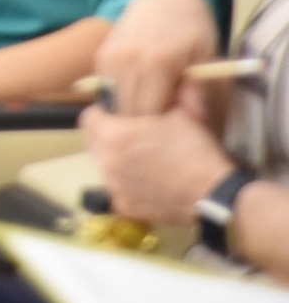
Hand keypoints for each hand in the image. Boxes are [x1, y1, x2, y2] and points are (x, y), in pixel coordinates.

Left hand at [79, 96, 238, 224]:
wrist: (213, 193)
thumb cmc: (194, 149)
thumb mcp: (177, 114)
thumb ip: (154, 104)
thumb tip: (149, 95)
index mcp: (112, 136)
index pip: (89, 117)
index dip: (104, 113)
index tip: (119, 115)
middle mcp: (105, 162)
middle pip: (94, 143)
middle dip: (108, 137)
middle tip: (133, 138)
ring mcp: (113, 187)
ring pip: (104, 167)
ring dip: (116, 161)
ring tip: (142, 161)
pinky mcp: (124, 207)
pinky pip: (117, 190)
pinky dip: (127, 185)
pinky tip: (148, 184)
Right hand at [93, 0, 221, 115]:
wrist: (165, 1)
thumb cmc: (192, 31)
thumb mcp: (206, 57)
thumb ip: (199, 88)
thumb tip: (195, 115)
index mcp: (157, 62)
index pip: (150, 112)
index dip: (161, 126)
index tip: (173, 127)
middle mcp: (128, 60)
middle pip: (128, 110)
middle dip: (144, 123)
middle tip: (162, 123)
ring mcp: (110, 57)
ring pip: (113, 102)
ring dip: (128, 111)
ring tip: (149, 109)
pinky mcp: (101, 56)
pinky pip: (105, 89)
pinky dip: (119, 98)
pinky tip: (137, 95)